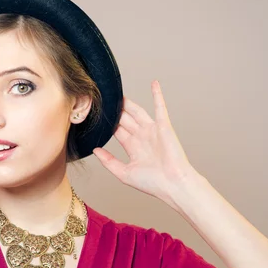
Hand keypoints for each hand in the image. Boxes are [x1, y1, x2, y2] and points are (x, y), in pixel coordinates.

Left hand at [93, 81, 195, 202]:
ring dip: (128, 103)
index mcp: (133, 147)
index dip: (107, 123)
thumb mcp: (124, 173)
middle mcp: (142, 137)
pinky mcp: (164, 126)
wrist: (173, 184)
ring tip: (117, 92)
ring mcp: (152, 130)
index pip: (117, 131)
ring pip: (137, 112)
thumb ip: (108, 161)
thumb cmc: (152, 183)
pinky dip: (157, 95)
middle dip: (115, 111)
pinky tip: (154, 83)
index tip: (96, 114)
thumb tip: (95, 150)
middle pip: (125, 119)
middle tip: (103, 99)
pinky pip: (160, 107)